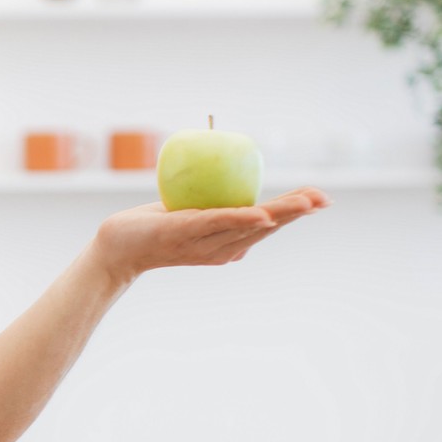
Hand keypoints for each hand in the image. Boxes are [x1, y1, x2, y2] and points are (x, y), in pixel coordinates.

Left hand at [92, 186, 331, 284]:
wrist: (117, 247)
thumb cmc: (153, 228)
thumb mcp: (190, 217)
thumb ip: (213, 211)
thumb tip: (236, 193)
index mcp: (227, 243)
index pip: (267, 225)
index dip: (295, 213)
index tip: (321, 199)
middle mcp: (221, 248)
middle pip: (267, 227)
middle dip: (297, 213)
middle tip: (324, 199)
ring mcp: (204, 244)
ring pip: (249, 226)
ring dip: (281, 214)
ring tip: (306, 203)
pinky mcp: (185, 234)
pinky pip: (216, 223)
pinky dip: (240, 218)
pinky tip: (261, 213)